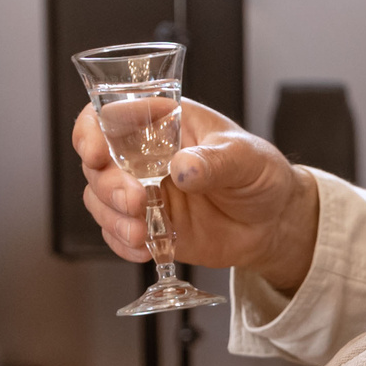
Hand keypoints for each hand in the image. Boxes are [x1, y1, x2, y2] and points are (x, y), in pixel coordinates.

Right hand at [75, 98, 321, 289]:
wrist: (274, 223)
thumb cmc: (261, 174)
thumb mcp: (246, 158)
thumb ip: (215, 160)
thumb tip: (183, 168)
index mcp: (162, 123)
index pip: (109, 116)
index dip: (92, 131)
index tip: (96, 153)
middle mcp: (143, 157)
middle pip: (98, 164)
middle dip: (108, 186)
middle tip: (135, 202)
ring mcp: (142, 193)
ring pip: (100, 201)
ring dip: (112, 219)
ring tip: (141, 233)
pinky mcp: (148, 226)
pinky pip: (117, 235)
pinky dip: (122, 244)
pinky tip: (143, 248)